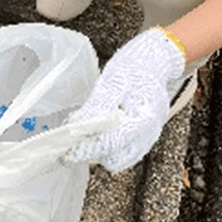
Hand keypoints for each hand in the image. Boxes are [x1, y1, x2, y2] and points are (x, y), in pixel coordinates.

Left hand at [64, 28, 185, 172]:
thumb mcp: (112, 82)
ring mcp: (148, 137)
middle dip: (92, 153)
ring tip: (85, 137)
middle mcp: (148, 134)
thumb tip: (76, 125)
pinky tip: (100, 135)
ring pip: (120, 159)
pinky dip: (111, 149)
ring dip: (101, 152)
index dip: (85, 151)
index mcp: (141, 119)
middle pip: (114, 159)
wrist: (156, 62)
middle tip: (73, 142)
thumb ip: (96, 107)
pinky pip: (126, 153)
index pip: (109, 144)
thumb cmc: (134, 69)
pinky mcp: (145, 137)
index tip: (65, 155)